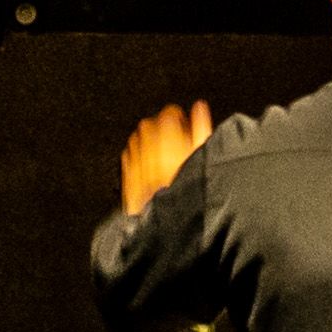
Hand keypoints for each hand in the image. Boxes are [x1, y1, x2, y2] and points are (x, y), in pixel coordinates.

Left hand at [118, 100, 214, 215]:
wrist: (170, 223)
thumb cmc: (190, 190)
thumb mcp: (203, 155)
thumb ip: (201, 128)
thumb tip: (199, 108)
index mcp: (167, 136)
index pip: (169, 113)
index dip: (179, 119)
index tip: (185, 127)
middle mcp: (148, 145)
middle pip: (150, 125)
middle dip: (162, 129)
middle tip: (174, 140)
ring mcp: (135, 160)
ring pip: (137, 140)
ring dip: (148, 142)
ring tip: (162, 153)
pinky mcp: (128, 176)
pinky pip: (128, 157)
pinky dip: (137, 156)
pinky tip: (149, 167)